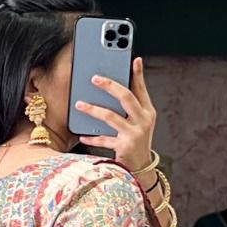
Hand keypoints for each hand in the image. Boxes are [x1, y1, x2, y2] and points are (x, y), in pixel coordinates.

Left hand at [73, 55, 156, 174]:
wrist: (141, 168)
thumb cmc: (136, 140)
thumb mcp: (140, 121)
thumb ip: (133, 102)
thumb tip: (123, 79)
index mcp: (147, 112)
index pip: (141, 89)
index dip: (138, 74)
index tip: (132, 59)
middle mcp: (143, 121)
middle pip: (126, 97)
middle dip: (110, 85)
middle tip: (94, 78)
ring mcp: (134, 135)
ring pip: (110, 117)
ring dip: (93, 109)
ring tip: (79, 104)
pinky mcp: (124, 148)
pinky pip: (103, 139)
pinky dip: (91, 137)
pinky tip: (82, 134)